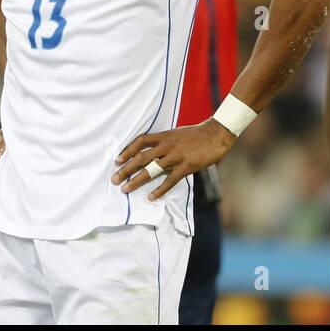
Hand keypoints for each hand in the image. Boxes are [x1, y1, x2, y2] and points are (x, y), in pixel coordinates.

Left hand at [113, 119, 235, 200]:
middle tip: (114, 179)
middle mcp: (166, 146)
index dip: (127, 150)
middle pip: (141, 158)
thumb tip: (152, 150)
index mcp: (164, 136)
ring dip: (136, 180)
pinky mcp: (186, 167)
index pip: (140, 141)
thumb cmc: (196, 134)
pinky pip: (170, 180)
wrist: (215, 134)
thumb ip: (164, 141)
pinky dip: (159, 190)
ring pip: (151, 170)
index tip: (117, 160)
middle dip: (126, 169)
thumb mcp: (176, 133)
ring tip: (125, 189)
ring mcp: (176, 157)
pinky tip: (151, 197)